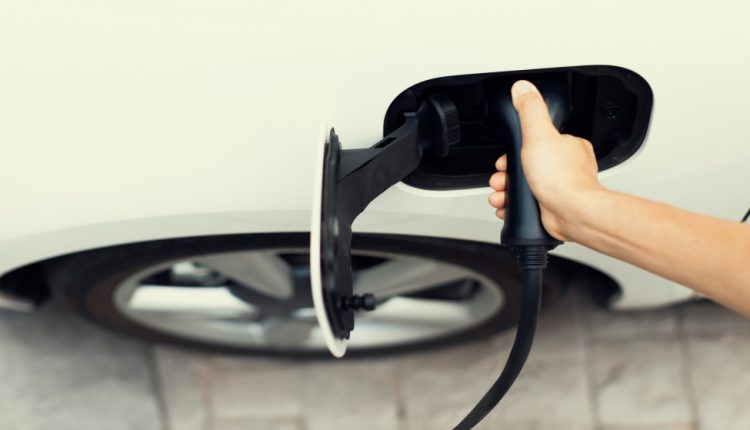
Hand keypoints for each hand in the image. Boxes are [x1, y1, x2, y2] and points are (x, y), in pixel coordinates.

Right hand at [488, 80, 602, 240]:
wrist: (571, 213)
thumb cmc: (561, 178)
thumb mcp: (538, 134)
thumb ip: (530, 109)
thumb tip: (522, 88)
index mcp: (568, 146)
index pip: (536, 141)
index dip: (514, 150)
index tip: (504, 158)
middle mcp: (567, 167)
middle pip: (527, 165)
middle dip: (506, 174)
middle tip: (500, 178)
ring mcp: (560, 189)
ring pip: (525, 186)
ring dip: (506, 191)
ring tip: (500, 195)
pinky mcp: (553, 208)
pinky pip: (528, 206)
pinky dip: (513, 207)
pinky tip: (507, 207)